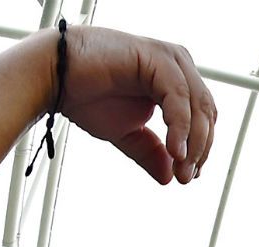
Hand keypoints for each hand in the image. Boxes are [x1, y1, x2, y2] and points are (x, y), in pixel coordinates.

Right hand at [60, 27, 216, 184]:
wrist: (53, 77)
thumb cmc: (85, 94)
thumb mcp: (127, 132)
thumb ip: (151, 151)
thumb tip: (169, 177)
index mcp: (174, 81)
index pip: (202, 118)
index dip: (200, 149)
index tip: (188, 176)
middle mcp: (176, 67)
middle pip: (206, 113)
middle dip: (199, 149)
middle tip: (186, 176)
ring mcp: (169, 60)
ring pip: (198, 106)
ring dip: (193, 142)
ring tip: (181, 168)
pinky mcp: (157, 58)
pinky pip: (179, 97)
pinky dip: (180, 127)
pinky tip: (174, 151)